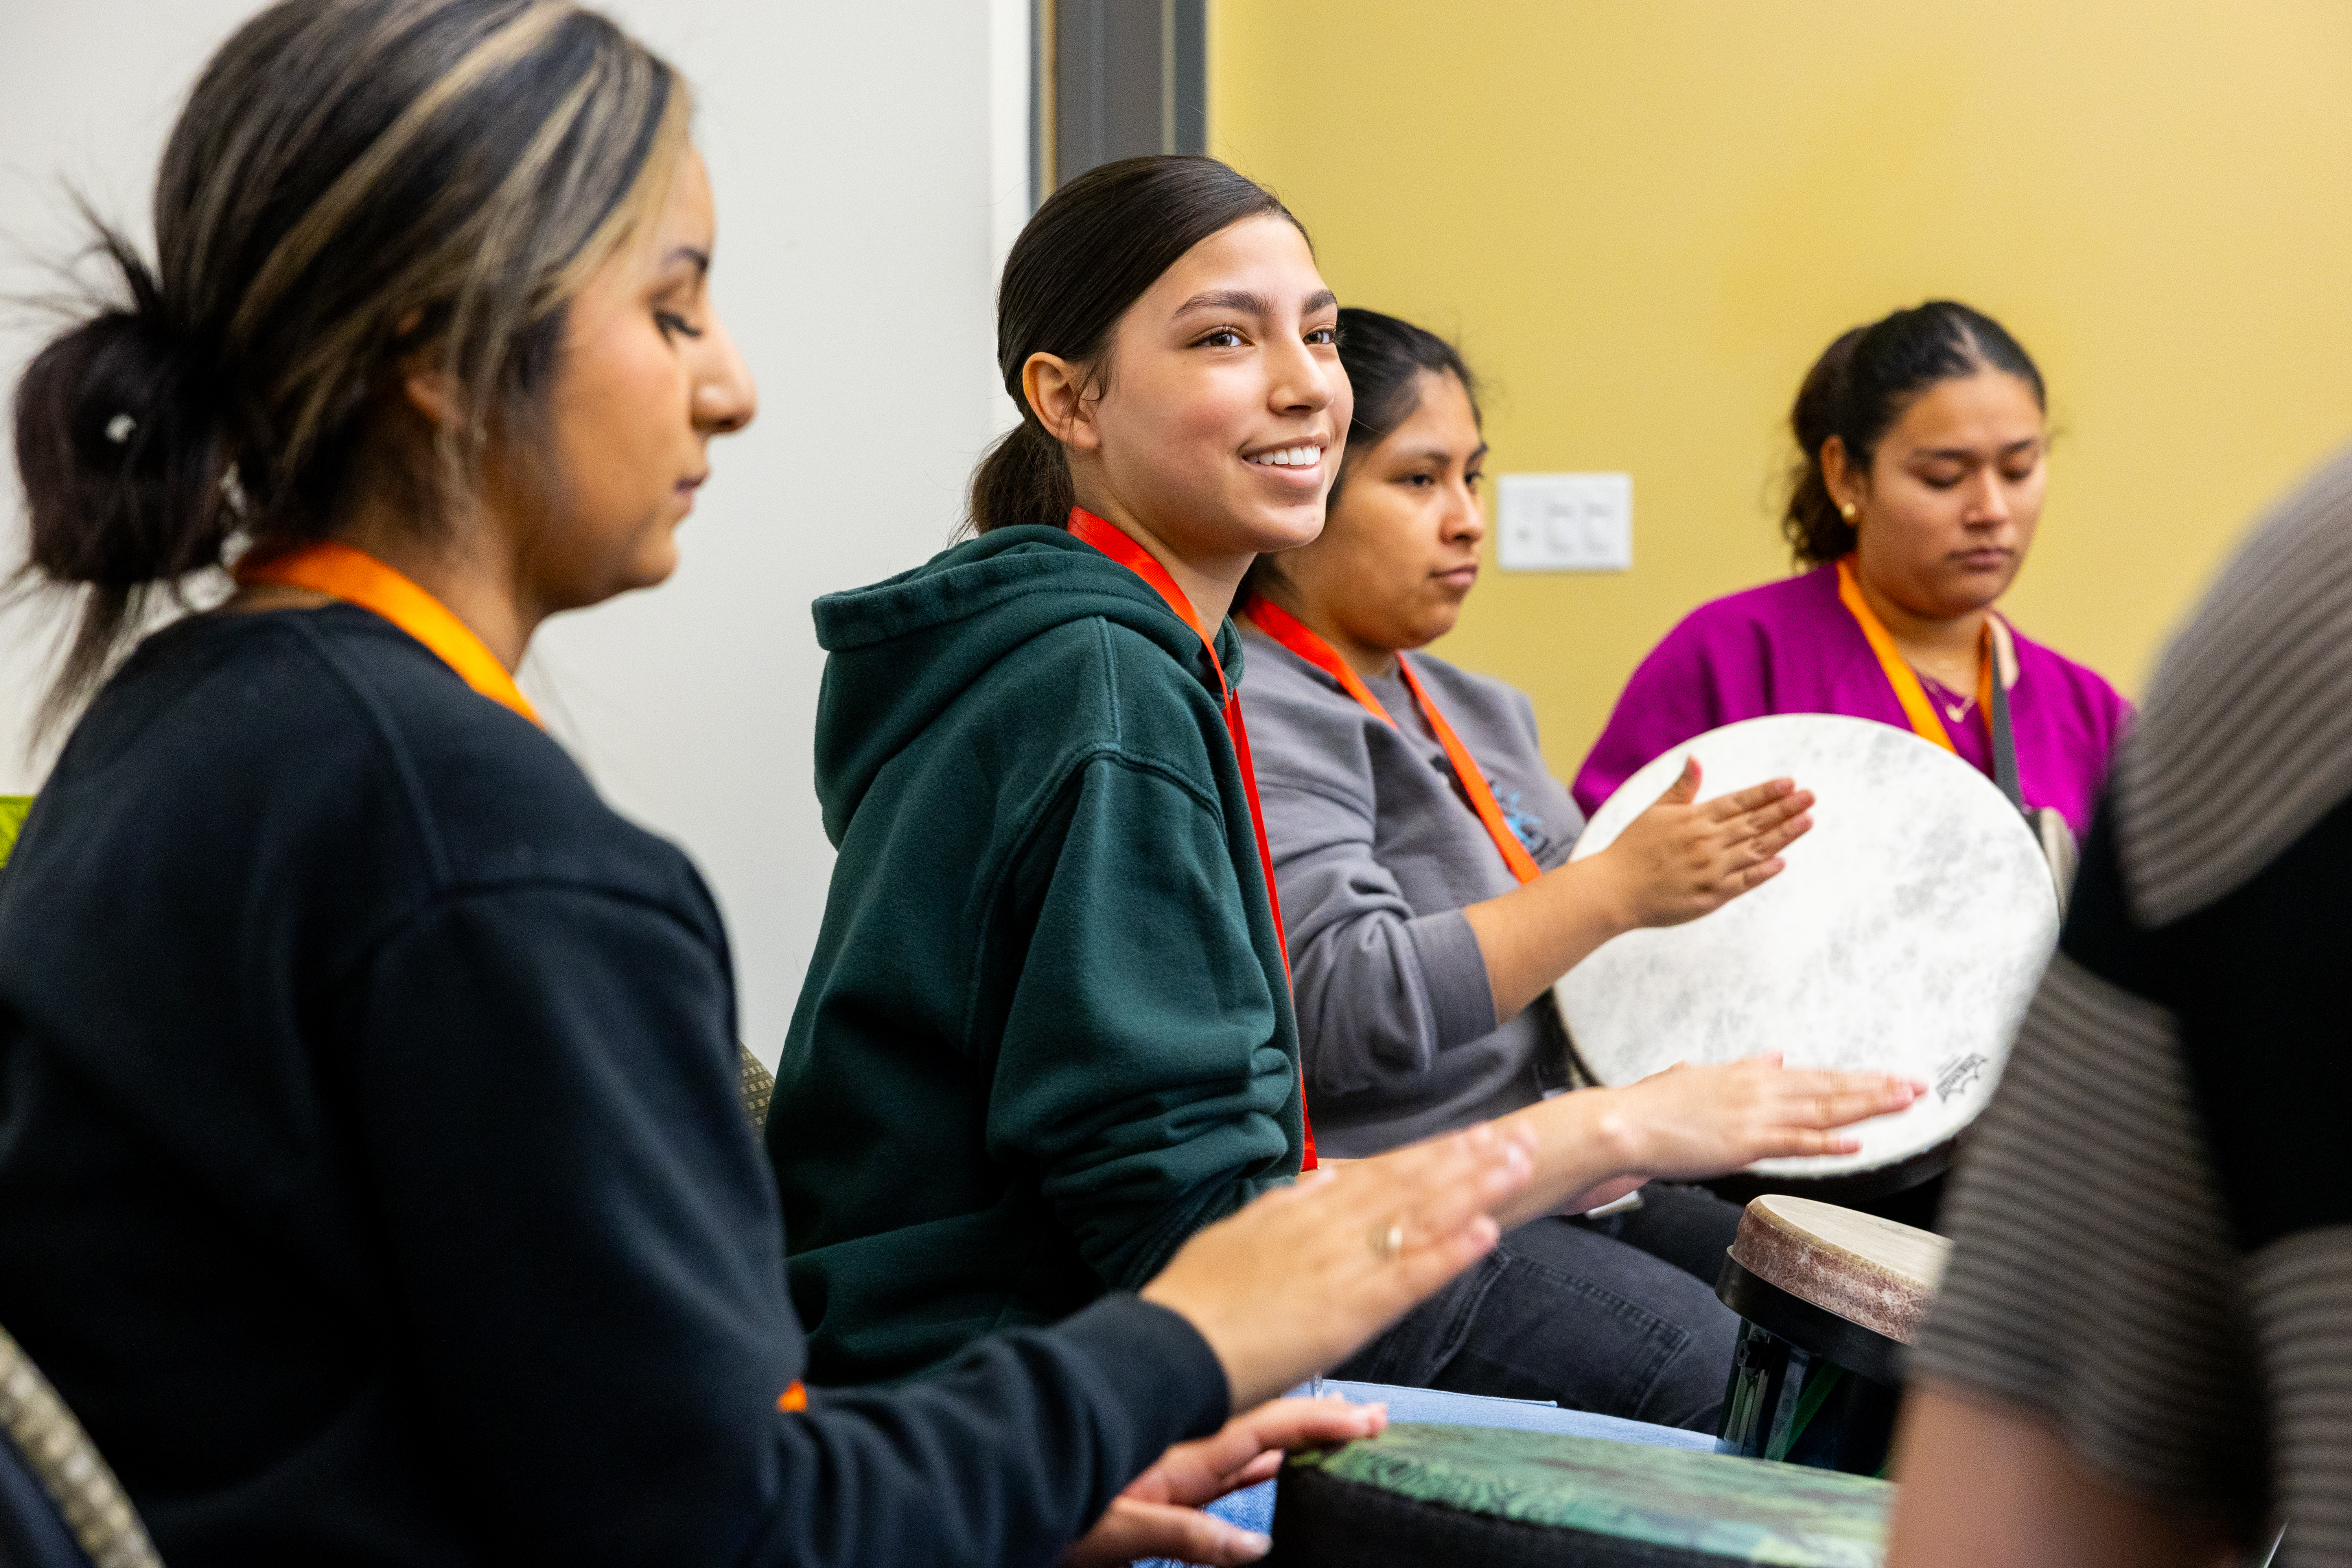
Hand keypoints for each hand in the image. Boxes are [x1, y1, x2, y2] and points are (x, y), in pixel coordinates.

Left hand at [1060, 1398, 1385, 1566]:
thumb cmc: (1054, 1518)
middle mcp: (1184, 1455)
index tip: (1365, 1417)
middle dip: (1320, 1424)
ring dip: (1298, 1442)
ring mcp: (1175, 1472)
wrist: (1009, 1495)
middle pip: (1267, 1433)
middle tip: (1372, 1415)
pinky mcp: (1163, 1492)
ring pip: (1251, 1452)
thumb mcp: (1120, 1532)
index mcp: (1181, 1456)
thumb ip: (1190, 1534)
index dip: (1317, 1424)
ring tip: (1343, 1431)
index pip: (1264, 1430)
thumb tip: (1258, 1544)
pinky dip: (1261, 1466)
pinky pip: (1225, 1476)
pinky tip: (1284, 1463)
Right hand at [1140, 1122, 1534, 1409]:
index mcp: (1302, 1212)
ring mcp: (1341, 1267)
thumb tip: (1320, 1178)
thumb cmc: (1196, 1300)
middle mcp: (1328, 1229)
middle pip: (1410, 1185)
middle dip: (1468, 1161)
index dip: (1431, 1154)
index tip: (1473, 1135)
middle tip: (1518, 1136)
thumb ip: (1282, 1206)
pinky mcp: (1347, 1312)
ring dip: (1474, 1190)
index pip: (1381, 1174)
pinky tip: (1488, 1232)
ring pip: (1419, 1218)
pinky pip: (1409, 1277)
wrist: (1169, 1346)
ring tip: (1518, 1166)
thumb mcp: (1237, 1234)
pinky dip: (1450, 1253)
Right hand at [1595, 758, 1812, 929]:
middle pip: (1755, 822)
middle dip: (1785, 808)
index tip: (1790, 783)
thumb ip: (1681, 788)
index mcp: (1694, 819)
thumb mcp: (1654, 812)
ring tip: (1807, 821)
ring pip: (1756, 849)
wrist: (1613, 891)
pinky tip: (1781, 861)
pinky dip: (1763, 871)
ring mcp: (1711, 870)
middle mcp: (1707, 842)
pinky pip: (1744, 881)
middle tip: (1811, 797)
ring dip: (1784, 835)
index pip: (1739, 802)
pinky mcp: (1711, 896)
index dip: (1766, 792)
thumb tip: (1696, 759)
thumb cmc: (1631, 849)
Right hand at [1598, 1053, 1923, 1180]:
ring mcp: (1754, 1116)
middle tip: (1919, 1086)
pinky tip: (1855, 1142)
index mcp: (1751, 1076)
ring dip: (1868, 1106)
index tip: (1891, 1078)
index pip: (1817, 1076)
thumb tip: (1777, 1055)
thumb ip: (1744, 1067)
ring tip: (1904, 1103)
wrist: (1623, 1122)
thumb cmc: (1655, 1105)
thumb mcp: (1703, 1076)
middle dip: (1878, 1088)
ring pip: (1823, 1110)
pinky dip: (1827, 1143)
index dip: (1858, 1078)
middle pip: (1830, 1088)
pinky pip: (1794, 1143)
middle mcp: (1759, 1090)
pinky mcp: (1743, 1142)